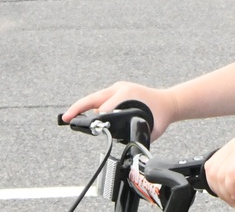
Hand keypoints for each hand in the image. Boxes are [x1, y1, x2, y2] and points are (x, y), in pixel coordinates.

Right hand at [61, 81, 177, 141]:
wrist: (168, 102)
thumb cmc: (160, 115)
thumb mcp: (152, 128)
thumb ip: (139, 136)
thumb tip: (126, 146)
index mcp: (128, 94)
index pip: (106, 107)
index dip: (96, 119)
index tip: (86, 126)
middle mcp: (121, 89)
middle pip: (95, 98)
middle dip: (79, 107)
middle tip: (66, 118)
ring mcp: (118, 88)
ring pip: (96, 97)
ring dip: (83, 106)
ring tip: (70, 117)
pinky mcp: (117, 91)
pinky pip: (100, 98)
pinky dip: (90, 105)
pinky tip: (82, 114)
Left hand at [205, 136, 234, 208]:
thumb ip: (231, 171)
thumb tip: (213, 184)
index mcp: (234, 145)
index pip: (210, 167)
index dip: (215, 186)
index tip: (228, 196)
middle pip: (213, 172)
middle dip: (220, 192)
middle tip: (234, 200)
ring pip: (220, 174)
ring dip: (226, 194)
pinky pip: (231, 175)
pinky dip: (231, 190)